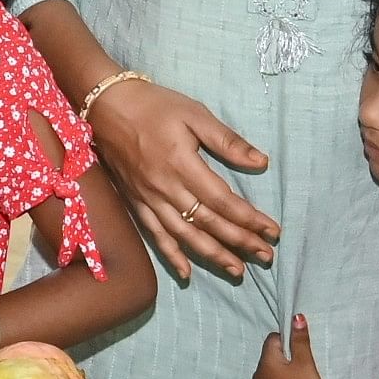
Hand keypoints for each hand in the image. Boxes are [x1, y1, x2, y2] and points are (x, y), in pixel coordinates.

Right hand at [89, 76, 277, 279]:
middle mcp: (166, 188)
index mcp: (183, 165)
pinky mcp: (136, 203)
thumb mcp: (195, 113)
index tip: (272, 231)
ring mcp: (149, 199)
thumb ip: (227, 141)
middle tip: (266, 255)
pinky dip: (171, 255)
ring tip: (237, 270)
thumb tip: (261, 162)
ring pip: (184, 235)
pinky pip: (155, 234)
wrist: (106, 106)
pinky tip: (187, 272)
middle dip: (240, 241)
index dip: (249, 219)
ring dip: (212, 255)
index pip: (223, 200)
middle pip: (208, 222)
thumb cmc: (154, 106)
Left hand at [250, 314, 326, 378]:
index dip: (285, 341)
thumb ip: (300, 341)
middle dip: (281, 360)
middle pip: (268, 361)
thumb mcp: (305, 364)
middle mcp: (256, 378)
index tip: (298, 350)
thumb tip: (296, 316)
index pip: (272, 341)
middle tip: (300, 369)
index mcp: (266, 363)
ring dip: (277, 378)